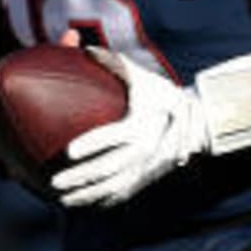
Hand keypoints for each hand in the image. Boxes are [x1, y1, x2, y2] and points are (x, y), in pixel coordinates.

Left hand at [51, 49, 207, 207]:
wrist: (195, 123)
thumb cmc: (159, 95)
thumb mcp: (141, 77)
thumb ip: (112, 62)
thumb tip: (81, 46)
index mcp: (141, 124)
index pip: (112, 137)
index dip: (91, 145)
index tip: (68, 150)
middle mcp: (144, 150)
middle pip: (108, 169)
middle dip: (81, 177)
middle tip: (54, 181)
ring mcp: (145, 169)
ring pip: (112, 188)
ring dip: (86, 195)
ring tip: (61, 198)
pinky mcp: (146, 180)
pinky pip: (121, 194)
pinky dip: (100, 201)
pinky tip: (80, 204)